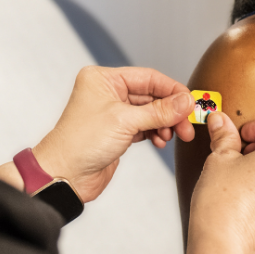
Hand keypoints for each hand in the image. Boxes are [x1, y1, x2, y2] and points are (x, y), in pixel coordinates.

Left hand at [31, 66, 195, 201]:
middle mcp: (108, 92)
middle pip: (151, 96)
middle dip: (171, 111)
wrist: (64, 175)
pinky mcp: (117, 132)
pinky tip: (161, 141)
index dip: (172, 90)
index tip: (190, 102)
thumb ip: (159, 111)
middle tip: (186, 125)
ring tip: (175, 135)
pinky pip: (145, 126)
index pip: (148, 77)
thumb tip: (185, 102)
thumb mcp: (125, 122)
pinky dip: (156, 132)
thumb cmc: (80, 143)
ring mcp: (113, 113)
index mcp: (104, 79)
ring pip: (150, 112)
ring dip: (165, 123)